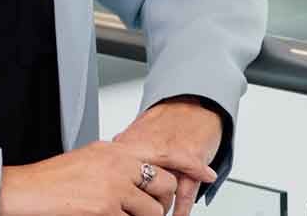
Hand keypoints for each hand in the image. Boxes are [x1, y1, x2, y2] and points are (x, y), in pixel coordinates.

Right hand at [0, 141, 215, 215]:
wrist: (25, 191)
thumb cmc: (53, 179)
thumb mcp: (90, 160)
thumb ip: (117, 164)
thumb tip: (140, 176)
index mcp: (115, 149)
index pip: (163, 152)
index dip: (190, 163)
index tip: (206, 173)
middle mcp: (118, 162)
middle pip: (164, 185)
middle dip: (161, 203)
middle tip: (145, 209)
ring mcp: (114, 185)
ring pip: (153, 210)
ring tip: (120, 214)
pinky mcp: (107, 207)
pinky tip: (105, 215)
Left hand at [113, 97, 223, 215]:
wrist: (197, 102)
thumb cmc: (170, 118)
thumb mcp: (141, 130)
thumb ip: (126, 147)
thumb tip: (109, 161)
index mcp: (132, 141)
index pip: (117, 172)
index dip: (118, 192)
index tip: (116, 202)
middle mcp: (148, 148)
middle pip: (137, 184)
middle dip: (138, 201)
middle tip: (138, 212)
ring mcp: (170, 154)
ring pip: (161, 190)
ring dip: (160, 207)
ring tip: (158, 215)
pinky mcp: (191, 159)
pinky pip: (185, 190)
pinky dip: (182, 207)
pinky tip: (180, 215)